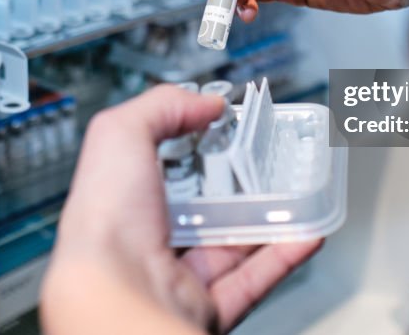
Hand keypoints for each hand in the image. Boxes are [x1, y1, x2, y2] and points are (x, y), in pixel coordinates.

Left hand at [40, 85, 321, 334]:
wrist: (117, 296)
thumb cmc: (103, 225)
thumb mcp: (120, 134)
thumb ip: (162, 106)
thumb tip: (205, 102)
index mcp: (122, 203)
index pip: (159, 169)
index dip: (192, 146)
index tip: (226, 126)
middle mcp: (149, 242)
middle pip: (204, 208)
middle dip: (237, 184)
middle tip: (268, 159)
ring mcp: (181, 277)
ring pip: (234, 245)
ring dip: (268, 218)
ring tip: (296, 190)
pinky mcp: (212, 306)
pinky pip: (257, 278)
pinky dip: (284, 254)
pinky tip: (305, 229)